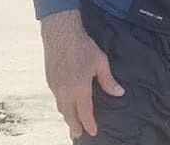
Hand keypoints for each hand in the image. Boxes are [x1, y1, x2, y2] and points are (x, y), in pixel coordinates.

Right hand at [41, 9, 124, 138]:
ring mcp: (55, 87)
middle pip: (69, 115)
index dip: (89, 124)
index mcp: (80, 88)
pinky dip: (62, 105)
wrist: (61, 35)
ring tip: (73, 122)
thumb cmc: (83, 46)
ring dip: (67, 116)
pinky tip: (66, 104)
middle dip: (75, 126)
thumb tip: (119, 93)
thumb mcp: (100, 62)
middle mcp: (65, 92)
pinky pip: (56, 99)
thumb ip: (108, 80)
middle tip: (78, 134)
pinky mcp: (50, 81)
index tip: (93, 132)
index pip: (85, 113)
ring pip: (61, 108)